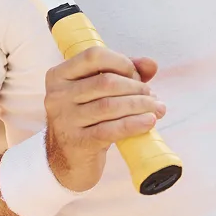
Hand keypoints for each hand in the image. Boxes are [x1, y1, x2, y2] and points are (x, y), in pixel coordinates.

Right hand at [43, 48, 165, 192]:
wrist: (69, 160)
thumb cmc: (88, 118)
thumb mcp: (99, 92)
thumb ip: (124, 72)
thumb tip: (151, 64)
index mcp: (59, 75)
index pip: (94, 56)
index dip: (122, 62)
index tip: (137, 75)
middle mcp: (57, 95)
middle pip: (106, 82)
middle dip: (136, 87)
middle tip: (152, 96)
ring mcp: (65, 120)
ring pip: (110, 106)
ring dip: (140, 105)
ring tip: (157, 109)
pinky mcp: (78, 143)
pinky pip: (112, 129)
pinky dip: (135, 123)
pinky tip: (150, 122)